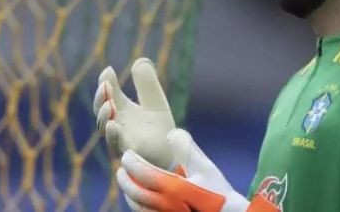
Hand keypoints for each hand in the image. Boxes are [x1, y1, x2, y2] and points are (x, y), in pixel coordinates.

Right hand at [93, 57, 175, 169]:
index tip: (108, 71)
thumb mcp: (154, 99)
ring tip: (109, 104)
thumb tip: (140, 60)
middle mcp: (118, 123)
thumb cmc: (159, 128)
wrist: (172, 153)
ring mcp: (122, 138)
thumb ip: (146, 82)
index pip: (107, 95)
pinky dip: (113, 136)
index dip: (105, 83)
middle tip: (105, 86)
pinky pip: (117, 145)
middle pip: (101, 110)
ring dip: (104, 116)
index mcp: (121, 110)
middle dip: (100, 99)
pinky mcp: (131, 152)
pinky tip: (113, 125)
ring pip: (105, 128)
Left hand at [116, 129, 278, 211]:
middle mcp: (165, 206)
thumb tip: (170, 134)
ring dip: (129, 195)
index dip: (131, 163)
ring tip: (128, 184)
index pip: (143, 174)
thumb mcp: (205, 167)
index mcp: (173, 189)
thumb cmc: (218, 193)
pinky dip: (138, 207)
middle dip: (125, 180)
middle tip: (121, 169)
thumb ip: (186, 148)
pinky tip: (140, 201)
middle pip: (135, 194)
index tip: (127, 156)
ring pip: (138, 208)